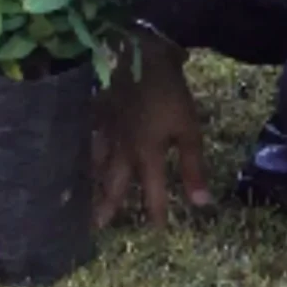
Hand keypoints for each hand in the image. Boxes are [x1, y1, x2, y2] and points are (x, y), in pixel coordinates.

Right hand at [94, 35, 212, 227]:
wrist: (140, 53)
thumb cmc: (169, 93)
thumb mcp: (189, 130)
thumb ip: (192, 168)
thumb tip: (201, 204)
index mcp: (146, 155)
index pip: (151, 193)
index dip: (155, 214)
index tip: (156, 232)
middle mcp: (122, 150)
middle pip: (114, 184)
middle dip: (108, 207)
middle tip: (97, 227)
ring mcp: (107, 131)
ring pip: (97, 164)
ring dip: (93, 183)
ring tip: (86, 198)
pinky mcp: (99, 113)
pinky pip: (89, 139)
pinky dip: (87, 151)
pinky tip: (84, 154)